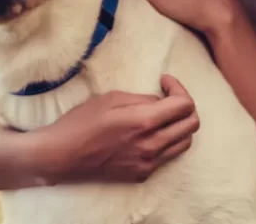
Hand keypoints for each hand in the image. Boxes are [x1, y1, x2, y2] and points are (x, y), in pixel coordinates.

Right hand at [42, 75, 199, 183]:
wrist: (63, 155)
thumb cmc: (82, 122)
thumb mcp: (111, 98)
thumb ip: (143, 99)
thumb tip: (160, 101)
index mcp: (145, 121)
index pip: (185, 105)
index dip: (178, 88)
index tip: (164, 82)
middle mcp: (152, 145)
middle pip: (192, 124)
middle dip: (185, 105)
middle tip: (168, 97)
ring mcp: (149, 162)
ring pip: (185, 142)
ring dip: (179, 125)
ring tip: (163, 116)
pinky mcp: (143, 173)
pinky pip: (169, 156)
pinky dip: (167, 141)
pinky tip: (151, 133)